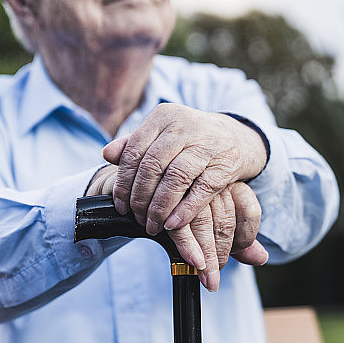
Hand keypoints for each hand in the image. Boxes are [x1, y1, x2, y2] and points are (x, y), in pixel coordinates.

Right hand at [86, 167, 267, 290]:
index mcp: (228, 182)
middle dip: (221, 256)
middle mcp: (210, 179)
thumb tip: (262, 259)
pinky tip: (191, 261)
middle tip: (213, 278)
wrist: (134, 187)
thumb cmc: (179, 210)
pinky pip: (181, 225)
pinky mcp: (165, 193)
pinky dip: (187, 247)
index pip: (250, 210)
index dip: (246, 239)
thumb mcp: (214, 225)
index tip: (235, 256)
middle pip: (226, 221)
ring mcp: (189, 184)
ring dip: (205, 255)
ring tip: (203, 273)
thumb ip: (239, 241)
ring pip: (205, 224)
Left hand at [102, 104, 267, 234]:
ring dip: (161, 207)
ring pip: (176, 178)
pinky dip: (185, 210)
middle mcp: (185, 126)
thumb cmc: (191, 140)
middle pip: (153, 166)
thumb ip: (135, 144)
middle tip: (137, 219)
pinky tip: (173, 224)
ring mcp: (208, 144)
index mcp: (164, 117)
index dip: (124, 182)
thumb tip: (106, 154)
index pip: (134, 151)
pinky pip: (202, 190)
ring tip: (153, 226)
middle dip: (141, 198)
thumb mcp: (163, 136)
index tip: (120, 205)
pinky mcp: (227, 163)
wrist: (238, 137)